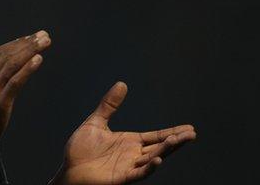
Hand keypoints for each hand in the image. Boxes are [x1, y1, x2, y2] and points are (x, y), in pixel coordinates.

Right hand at [0, 30, 51, 178]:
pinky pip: (15, 82)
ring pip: (12, 64)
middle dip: (27, 43)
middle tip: (44, 35)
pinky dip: (27, 69)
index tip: (31, 37)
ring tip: (45, 42)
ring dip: (30, 51)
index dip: (16, 43)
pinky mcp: (0, 102)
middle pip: (7, 55)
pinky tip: (38, 59)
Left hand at [49, 82, 195, 184]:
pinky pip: (138, 174)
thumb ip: (109, 105)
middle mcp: (133, 155)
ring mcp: (128, 167)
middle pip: (160, 147)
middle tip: (191, 134)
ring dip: (165, 151)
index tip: (189, 128)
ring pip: (152, 159)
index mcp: (130, 142)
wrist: (68, 169)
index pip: (156, 137)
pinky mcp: (120, 177)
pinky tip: (157, 160)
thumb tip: (121, 84)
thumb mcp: (96, 122)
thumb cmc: (80, 150)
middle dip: (175, 141)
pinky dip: (148, 168)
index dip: (172, 133)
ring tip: (178, 140)